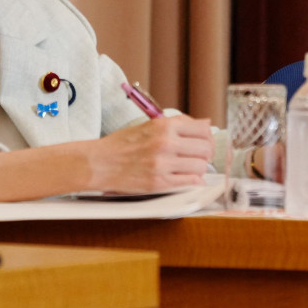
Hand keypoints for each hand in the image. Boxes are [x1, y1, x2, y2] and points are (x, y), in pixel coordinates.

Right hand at [91, 115, 214, 193]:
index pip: (203, 128)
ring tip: (191, 168)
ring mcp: (162, 163)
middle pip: (205, 148)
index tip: (205, 141)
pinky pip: (189, 181)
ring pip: (200, 166)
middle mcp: (166, 143)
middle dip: (206, 153)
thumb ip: (177, 125)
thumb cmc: (123, 144)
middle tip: (201, 156)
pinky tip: (188, 178)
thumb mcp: (150, 125)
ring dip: (200, 168)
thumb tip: (205, 124)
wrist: (99, 162)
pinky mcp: (158, 182)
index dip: (207, 136)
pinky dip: (193, 180)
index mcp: (164, 126)